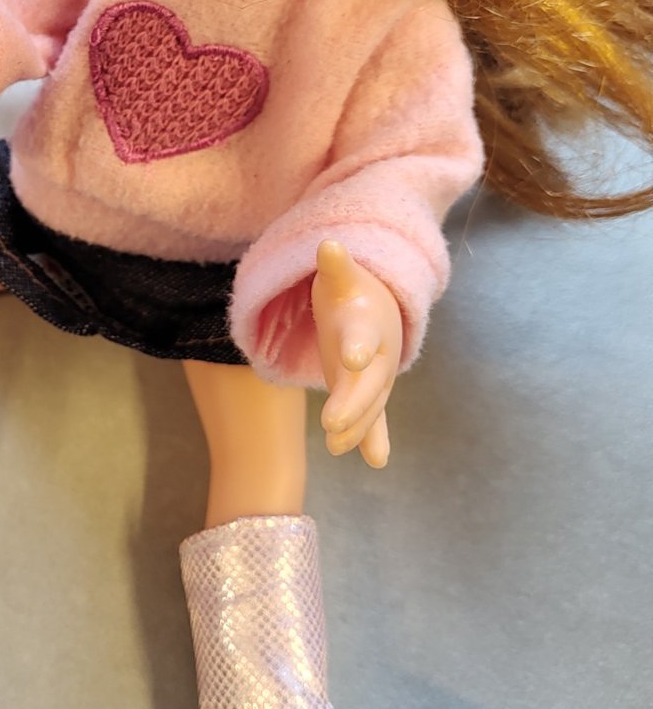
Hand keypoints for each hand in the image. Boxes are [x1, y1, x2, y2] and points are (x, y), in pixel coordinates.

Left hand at [310, 240, 401, 468]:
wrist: (379, 304)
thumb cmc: (352, 291)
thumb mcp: (342, 277)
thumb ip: (336, 265)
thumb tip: (328, 246)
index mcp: (366, 324)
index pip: (362, 336)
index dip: (357, 347)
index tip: (352, 358)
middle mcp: (377, 354)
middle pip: (368, 381)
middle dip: (352, 403)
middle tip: (332, 424)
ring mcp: (374, 376)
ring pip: (370, 405)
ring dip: (357, 427)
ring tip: (335, 446)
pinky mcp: (367, 391)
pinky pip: (375, 418)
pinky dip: (374, 439)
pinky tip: (377, 462)